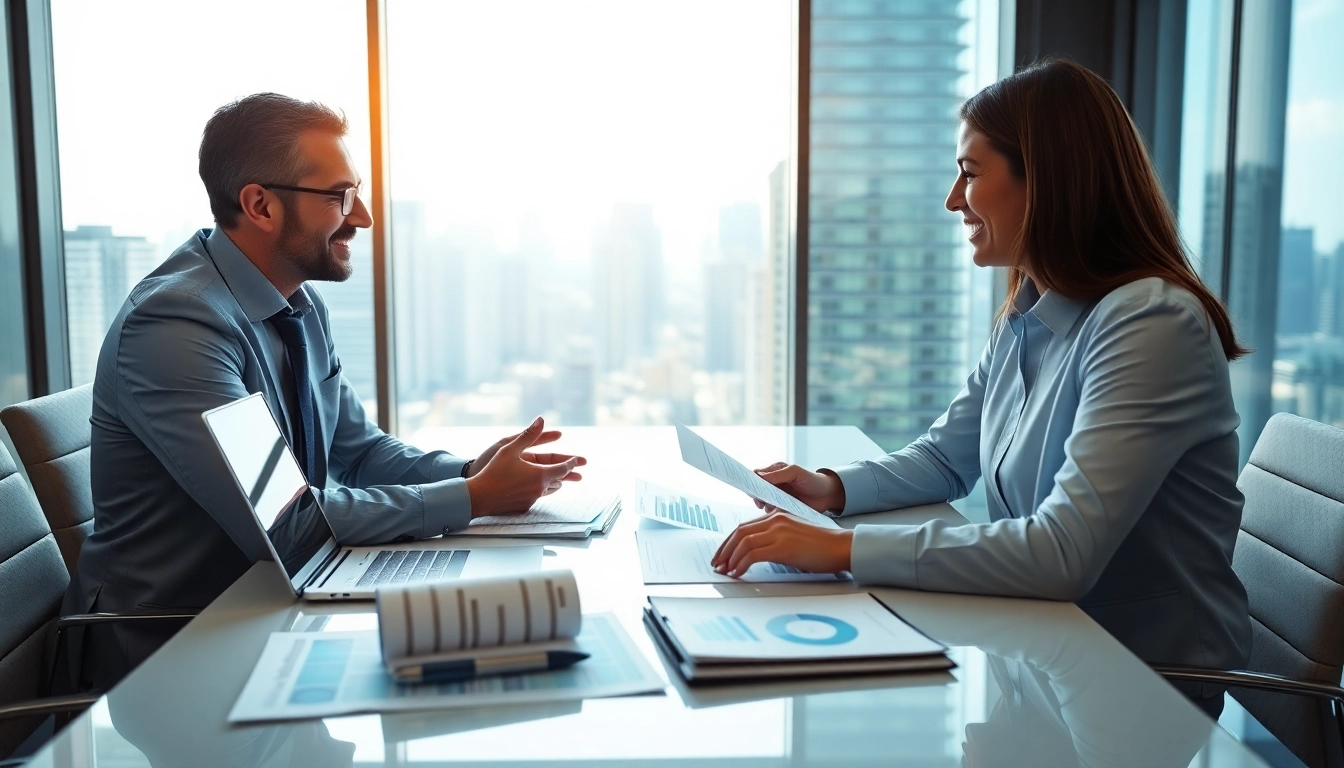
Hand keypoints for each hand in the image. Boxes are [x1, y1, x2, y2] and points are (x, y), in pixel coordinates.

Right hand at [464, 417, 586, 516]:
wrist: (480, 496)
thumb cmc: (494, 471)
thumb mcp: (510, 448)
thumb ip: (528, 434)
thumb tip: (541, 420)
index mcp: (540, 474)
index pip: (563, 468)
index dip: (571, 463)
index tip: (577, 460)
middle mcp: (540, 489)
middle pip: (558, 480)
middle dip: (566, 474)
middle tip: (576, 473)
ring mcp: (532, 499)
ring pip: (549, 490)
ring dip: (554, 483)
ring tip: (559, 480)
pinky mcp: (524, 507)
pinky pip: (537, 497)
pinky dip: (540, 491)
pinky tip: (537, 488)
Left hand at [710, 511, 852, 577]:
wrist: (841, 546)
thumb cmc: (821, 546)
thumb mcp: (794, 537)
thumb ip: (776, 539)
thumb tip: (756, 554)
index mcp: (776, 516)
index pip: (744, 527)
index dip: (729, 542)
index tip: (722, 555)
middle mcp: (775, 520)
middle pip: (739, 533)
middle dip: (724, 549)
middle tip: (717, 564)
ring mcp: (779, 531)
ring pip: (744, 542)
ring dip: (730, 558)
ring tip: (725, 571)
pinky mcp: (783, 546)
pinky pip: (754, 554)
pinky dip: (742, 564)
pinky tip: (738, 573)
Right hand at [751, 462, 845, 512]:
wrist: (826, 496)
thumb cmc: (812, 481)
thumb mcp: (795, 473)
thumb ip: (778, 474)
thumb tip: (758, 476)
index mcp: (774, 472)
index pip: (755, 475)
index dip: (753, 483)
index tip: (756, 491)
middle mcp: (773, 484)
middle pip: (756, 490)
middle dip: (758, 496)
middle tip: (764, 502)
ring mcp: (776, 497)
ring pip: (761, 502)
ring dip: (765, 505)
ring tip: (775, 507)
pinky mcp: (781, 509)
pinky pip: (769, 512)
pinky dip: (771, 513)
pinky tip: (779, 512)